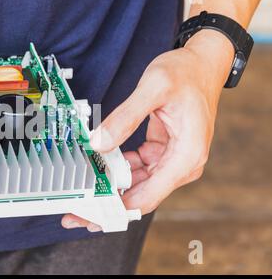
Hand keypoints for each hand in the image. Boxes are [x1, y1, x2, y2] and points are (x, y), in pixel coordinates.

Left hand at [62, 30, 233, 231]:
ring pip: (138, 184)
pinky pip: (138, 169)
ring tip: (84, 191)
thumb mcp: (153, 88)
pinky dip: (119, 169)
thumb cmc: (186, 73)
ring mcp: (172, 159)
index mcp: (186, 156)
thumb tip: (99, 143)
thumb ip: (124, 118)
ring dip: (112, 188)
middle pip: (141, 196)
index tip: (92, 215)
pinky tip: (100, 166)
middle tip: (77, 211)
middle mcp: (182, 164)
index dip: (117, 209)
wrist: (202, 63)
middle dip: (109, 204)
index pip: (148, 197)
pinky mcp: (163, 152)